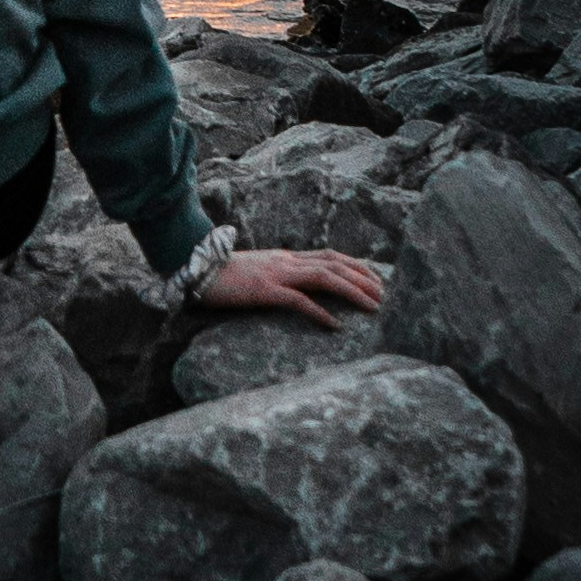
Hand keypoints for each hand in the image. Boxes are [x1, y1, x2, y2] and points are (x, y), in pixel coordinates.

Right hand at [196, 249, 389, 327]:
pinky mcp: (264, 290)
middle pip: (335, 264)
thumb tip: (302, 288)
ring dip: (352, 291)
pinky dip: (319, 312)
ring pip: (324, 277)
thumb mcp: (259, 270)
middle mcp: (286, 261)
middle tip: (386, 295)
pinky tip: (335, 326)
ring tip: (373, 307)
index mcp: (286, 256)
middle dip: (364, 279)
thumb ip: (280, 274)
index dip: (357, 265)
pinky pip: (297, 301)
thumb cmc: (224, 275)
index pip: (331, 255)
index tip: (377, 279)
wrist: (194, 268)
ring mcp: (276, 274)